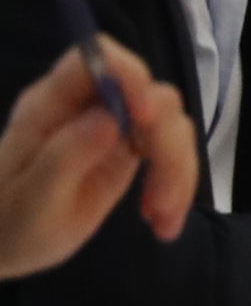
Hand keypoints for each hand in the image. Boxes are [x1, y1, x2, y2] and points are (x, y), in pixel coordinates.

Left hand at [0, 40, 193, 280]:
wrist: (4, 246)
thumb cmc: (8, 223)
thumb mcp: (31, 200)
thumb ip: (64, 156)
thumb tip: (111, 119)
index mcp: (50, 105)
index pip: (96, 58)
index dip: (130, 74)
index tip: (146, 118)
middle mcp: (87, 106)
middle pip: (151, 96)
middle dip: (167, 144)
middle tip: (160, 200)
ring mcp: (113, 124)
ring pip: (171, 124)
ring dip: (178, 170)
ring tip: (161, 220)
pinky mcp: (130, 147)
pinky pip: (171, 150)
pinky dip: (178, 182)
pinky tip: (162, 218)